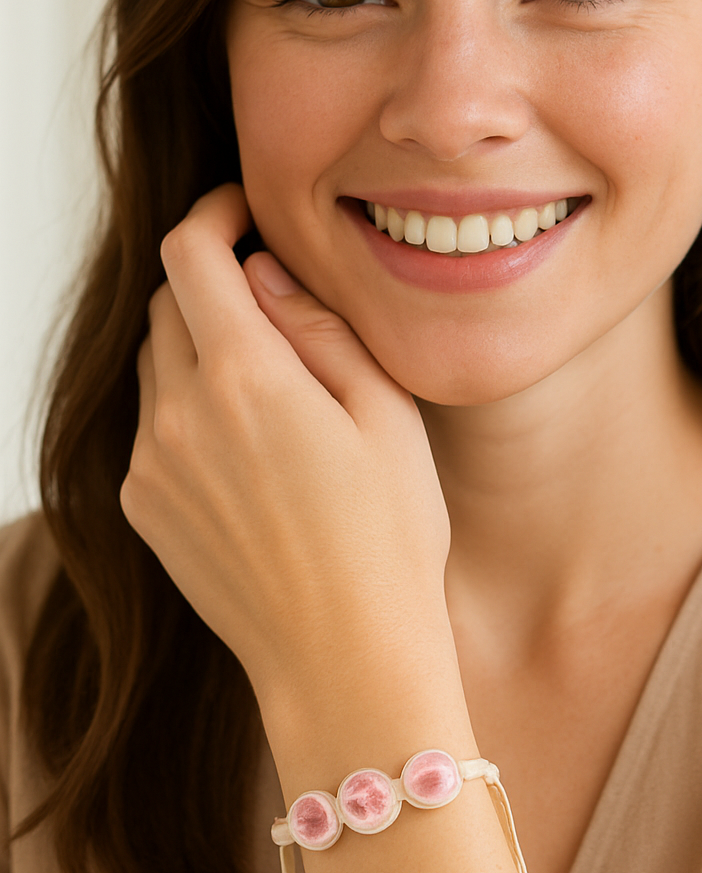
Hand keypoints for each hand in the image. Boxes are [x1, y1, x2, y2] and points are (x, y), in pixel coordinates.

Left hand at [120, 184, 451, 713]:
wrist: (344, 657)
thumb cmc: (388, 537)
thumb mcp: (388, 414)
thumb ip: (319, 328)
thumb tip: (264, 273)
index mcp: (247, 378)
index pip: (191, 254)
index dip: (214, 215)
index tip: (244, 215)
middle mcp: (180, 414)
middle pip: (169, 305)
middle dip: (213, 285)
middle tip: (276, 307)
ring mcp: (151, 464)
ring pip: (156, 365)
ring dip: (200, 349)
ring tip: (272, 391)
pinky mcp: (142, 506)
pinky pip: (152, 425)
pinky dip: (188, 409)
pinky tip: (250, 452)